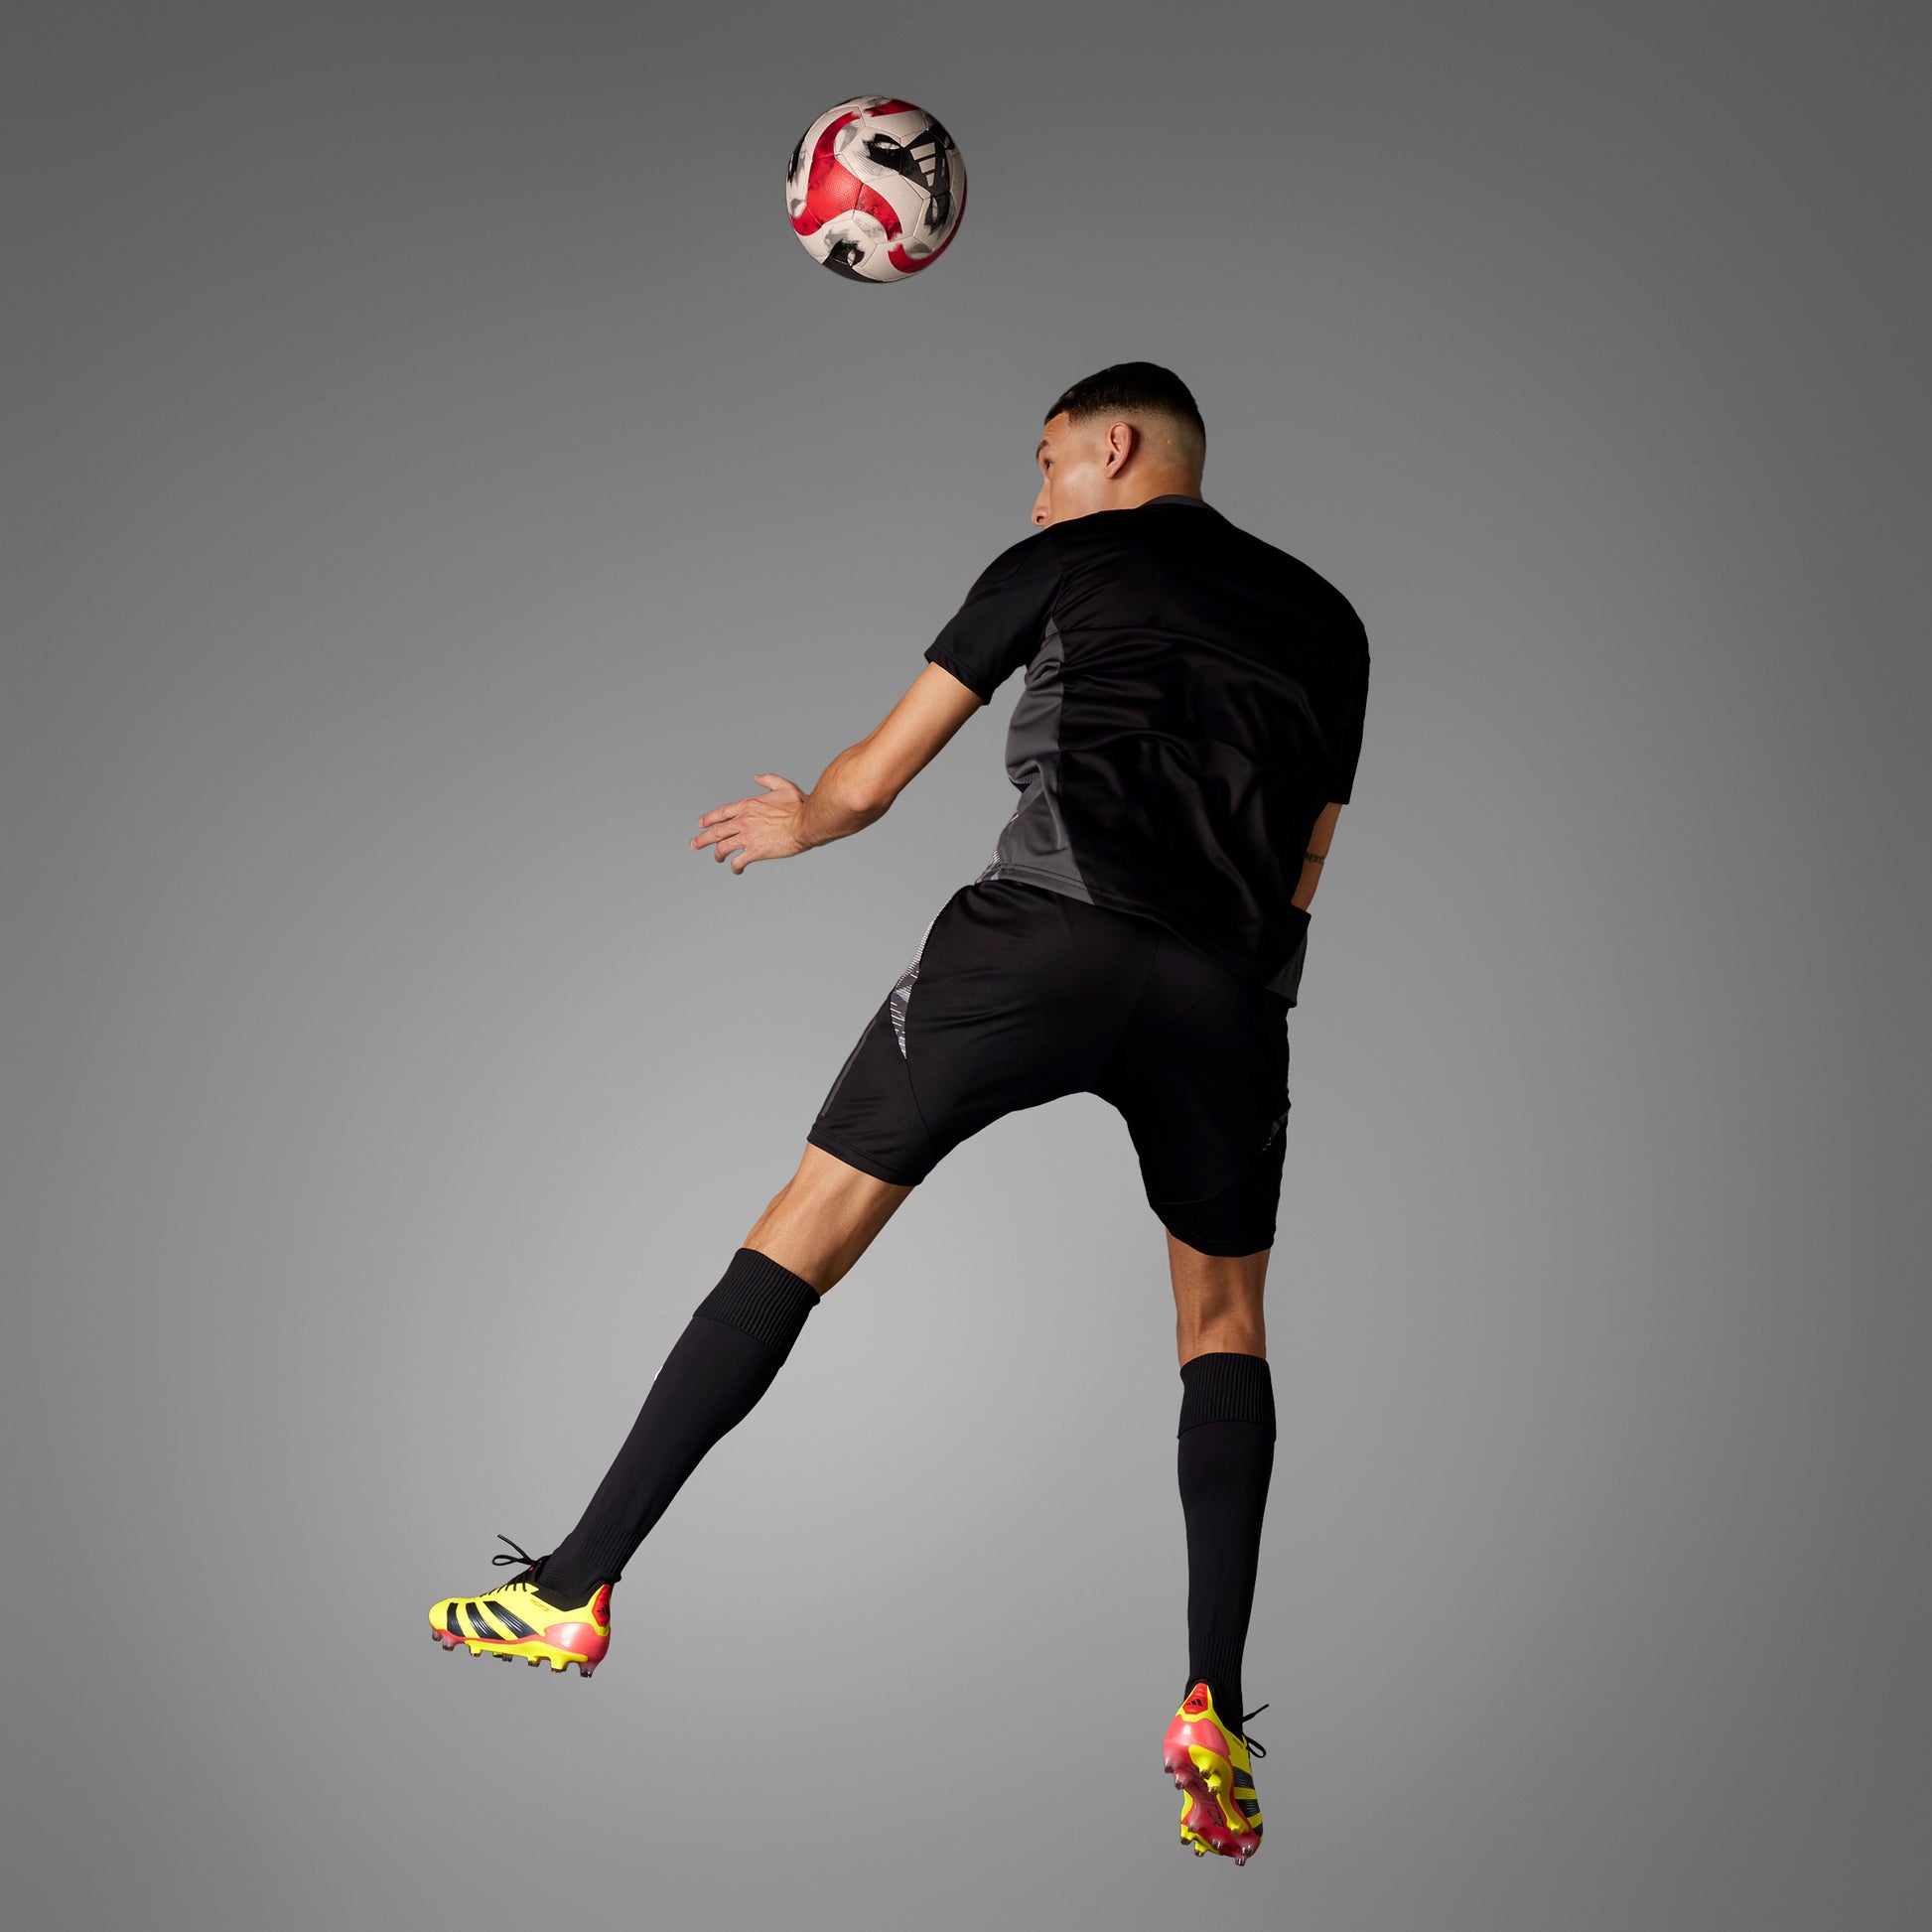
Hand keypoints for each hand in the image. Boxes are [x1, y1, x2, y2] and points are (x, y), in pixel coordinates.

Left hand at [690, 773, 812, 872]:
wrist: (807, 822)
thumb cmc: (800, 805)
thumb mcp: (783, 786)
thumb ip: (769, 780)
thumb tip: (758, 777)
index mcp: (748, 805)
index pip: (721, 813)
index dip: (709, 819)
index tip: (701, 824)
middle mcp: (743, 821)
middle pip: (715, 831)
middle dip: (702, 839)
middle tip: (695, 844)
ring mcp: (747, 837)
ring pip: (722, 847)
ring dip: (717, 854)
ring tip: (718, 858)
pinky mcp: (755, 852)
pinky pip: (738, 861)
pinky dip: (735, 867)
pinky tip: (737, 870)